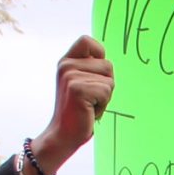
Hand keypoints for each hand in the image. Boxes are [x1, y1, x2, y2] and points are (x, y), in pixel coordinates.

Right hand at [28, 36, 114, 174]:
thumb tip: (107, 61)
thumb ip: (89, 68)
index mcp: (66, 61)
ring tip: (89, 105)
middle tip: (91, 98)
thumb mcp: (80, 83)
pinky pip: (107, 91)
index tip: (95, 75)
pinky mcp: (78, 89)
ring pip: (109, 80)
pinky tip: (89, 111)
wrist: (63, 134)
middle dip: (106, 84)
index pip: (88, 41)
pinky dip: (103, 105)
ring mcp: (71, 76)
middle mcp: (66, 65)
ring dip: (105, 97)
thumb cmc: (78, 110)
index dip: (100, 55)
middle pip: (107, 65)